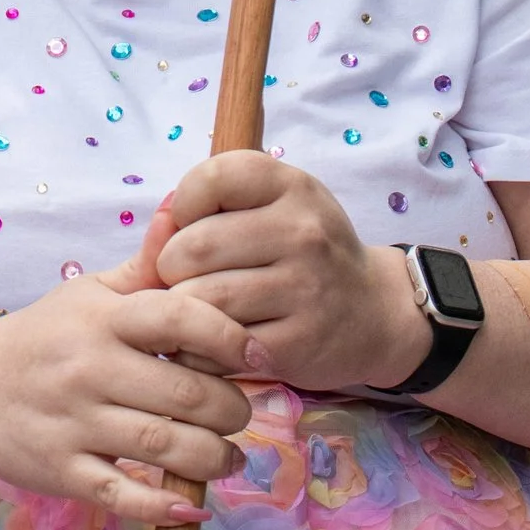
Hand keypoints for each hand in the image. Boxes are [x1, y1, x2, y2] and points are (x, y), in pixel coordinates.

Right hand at [0, 267, 251, 524]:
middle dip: (231, 409)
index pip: (181, 318)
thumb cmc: (44, 335)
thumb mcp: (88, 293)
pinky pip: (122, 494)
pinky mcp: (61, 470)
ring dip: (213, 457)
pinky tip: (194, 504)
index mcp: (103, 319)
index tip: (258, 356)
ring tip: (230, 455)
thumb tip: (182, 212)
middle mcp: (90, 368)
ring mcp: (74, 423)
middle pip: (185, 392)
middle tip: (241, 412)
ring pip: (164, 446)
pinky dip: (164, 506)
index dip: (231, 337)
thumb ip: (145, 266)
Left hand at [142, 151, 424, 392]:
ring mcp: (304, 289)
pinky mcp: (297, 345)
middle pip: (192, 247)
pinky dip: (199, 350)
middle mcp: (303, 232)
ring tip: (196, 311)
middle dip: (170, 268)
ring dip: (183, 312)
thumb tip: (156, 226)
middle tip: (184, 279)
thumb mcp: (274, 207)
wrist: (373, 313)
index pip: (210, 178)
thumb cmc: (305, 253)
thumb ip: (211, 207)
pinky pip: (215, 348)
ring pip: (200, 301)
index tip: (192, 225)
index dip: (182, 205)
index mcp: (292, 186)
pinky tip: (211, 342)